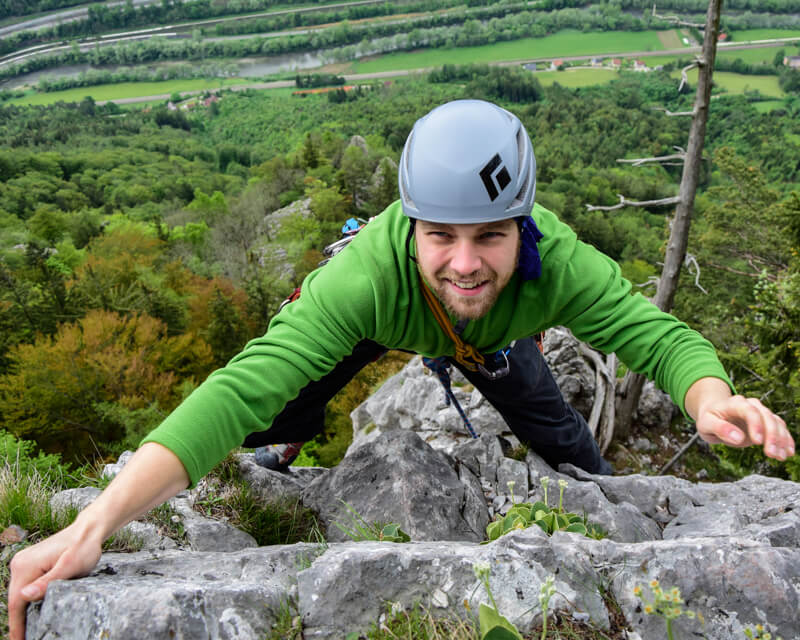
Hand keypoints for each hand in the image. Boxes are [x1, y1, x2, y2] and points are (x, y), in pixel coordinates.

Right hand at [8, 522, 102, 639]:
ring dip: (24, 611)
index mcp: (25, 566)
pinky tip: (34, 611)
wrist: (89, 530)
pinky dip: (29, 600)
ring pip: (20, 594)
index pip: (16, 602)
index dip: (16, 625)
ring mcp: (25, 563)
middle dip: (19, 621)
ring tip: (28, 631)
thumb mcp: (69, 567)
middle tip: (25, 639)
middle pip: (16, 599)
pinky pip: (27, 586)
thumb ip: (47, 583)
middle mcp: (20, 563)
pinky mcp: (32, 564)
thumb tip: (24, 596)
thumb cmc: (83, 547)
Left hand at [687, 378, 794, 459]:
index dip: (756, 425)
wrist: (714, 412)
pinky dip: (785, 440)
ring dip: (781, 440)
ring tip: (780, 457)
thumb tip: (738, 438)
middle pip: (766, 416)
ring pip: (776, 422)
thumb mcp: (705, 424)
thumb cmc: (708, 418)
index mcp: (734, 403)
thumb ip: (720, 429)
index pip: (749, 411)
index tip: (757, 442)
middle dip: (772, 436)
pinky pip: (780, 428)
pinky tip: (787, 452)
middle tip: (771, 454)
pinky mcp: (766, 421)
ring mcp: (760, 412)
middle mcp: (751, 405)